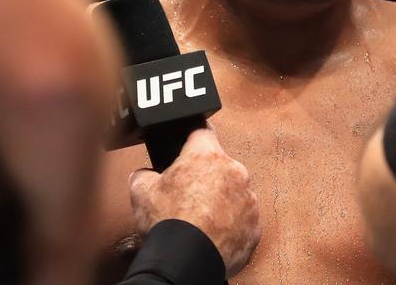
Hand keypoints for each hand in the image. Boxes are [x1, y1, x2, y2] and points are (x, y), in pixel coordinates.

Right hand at [128, 128, 260, 278]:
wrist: (186, 262)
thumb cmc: (167, 224)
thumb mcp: (141, 191)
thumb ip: (144, 174)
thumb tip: (145, 175)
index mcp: (206, 156)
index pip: (202, 132)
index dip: (192, 138)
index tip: (189, 144)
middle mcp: (234, 172)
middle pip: (219, 165)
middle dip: (205, 177)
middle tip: (187, 195)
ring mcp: (248, 200)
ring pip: (234, 192)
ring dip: (221, 201)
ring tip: (200, 219)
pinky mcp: (255, 226)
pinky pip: (242, 219)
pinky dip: (231, 224)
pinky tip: (212, 233)